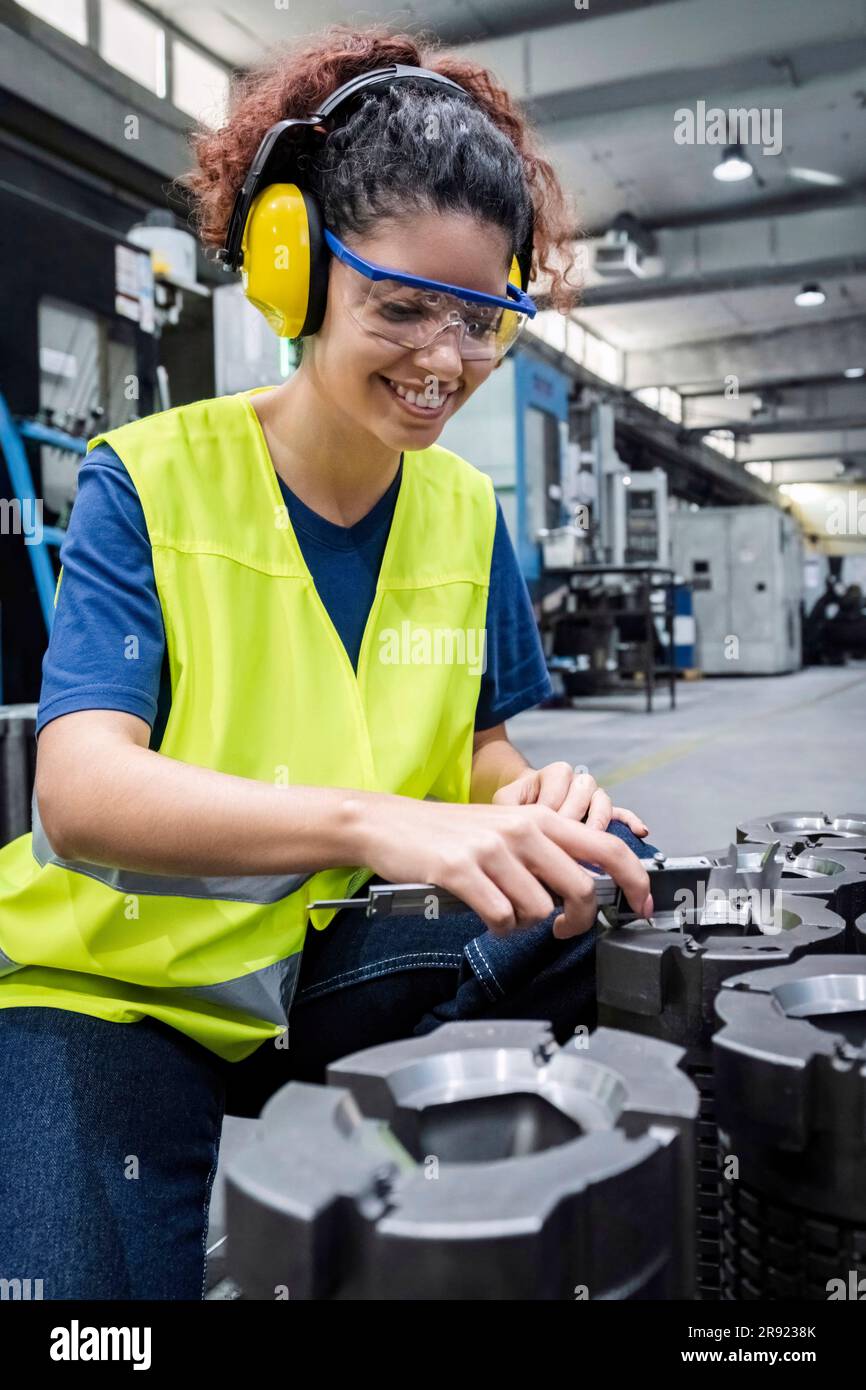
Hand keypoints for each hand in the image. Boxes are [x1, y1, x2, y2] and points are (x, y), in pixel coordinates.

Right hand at [350, 791, 652, 940]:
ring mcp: (492, 849)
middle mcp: (522, 828)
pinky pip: (502, 918)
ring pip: (539, 910)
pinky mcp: (462, 870)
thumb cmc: (449, 832)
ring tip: (505, 911)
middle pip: (580, 888)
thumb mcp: (506, 828)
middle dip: (578, 921)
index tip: (642, 906)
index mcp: (539, 818)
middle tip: (562, 930)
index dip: (635, 881)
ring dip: (526, 924)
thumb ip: (547, 851)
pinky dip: (499, 926)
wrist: (389, 823)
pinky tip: (485, 914)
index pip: (608, 847)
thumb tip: (587, 886)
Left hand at [493, 761, 648, 838]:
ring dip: (595, 821)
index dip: (550, 806)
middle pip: (585, 791)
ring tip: (587, 839)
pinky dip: (630, 821)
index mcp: (555, 772)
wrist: (525, 811)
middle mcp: (578, 782)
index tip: (539, 824)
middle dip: (572, 816)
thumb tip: (523, 823)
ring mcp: (593, 798)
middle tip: (560, 837)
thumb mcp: (505, 802)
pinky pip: (622, 813)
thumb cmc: (515, 807)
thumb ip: (512, 807)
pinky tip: (640, 831)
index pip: (561, 783)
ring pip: (603, 801)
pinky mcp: (604, 816)